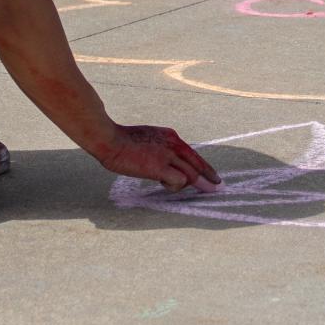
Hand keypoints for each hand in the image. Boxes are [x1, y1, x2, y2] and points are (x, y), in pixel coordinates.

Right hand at [96, 124, 221, 192]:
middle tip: (215, 188)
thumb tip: (166, 162)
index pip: (193, 154)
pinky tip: (162, 183)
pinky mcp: (160, 167)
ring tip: (167, 183)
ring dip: (185, 184)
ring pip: (192, 175)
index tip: (213, 177)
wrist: (109, 139)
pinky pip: (180, 181)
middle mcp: (174, 144)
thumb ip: (160, 148)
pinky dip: (174, 186)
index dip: (205, 166)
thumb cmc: (122, 141)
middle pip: (198, 165)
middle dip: (208, 178)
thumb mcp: (148, 138)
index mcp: (170, 136)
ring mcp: (168, 156)